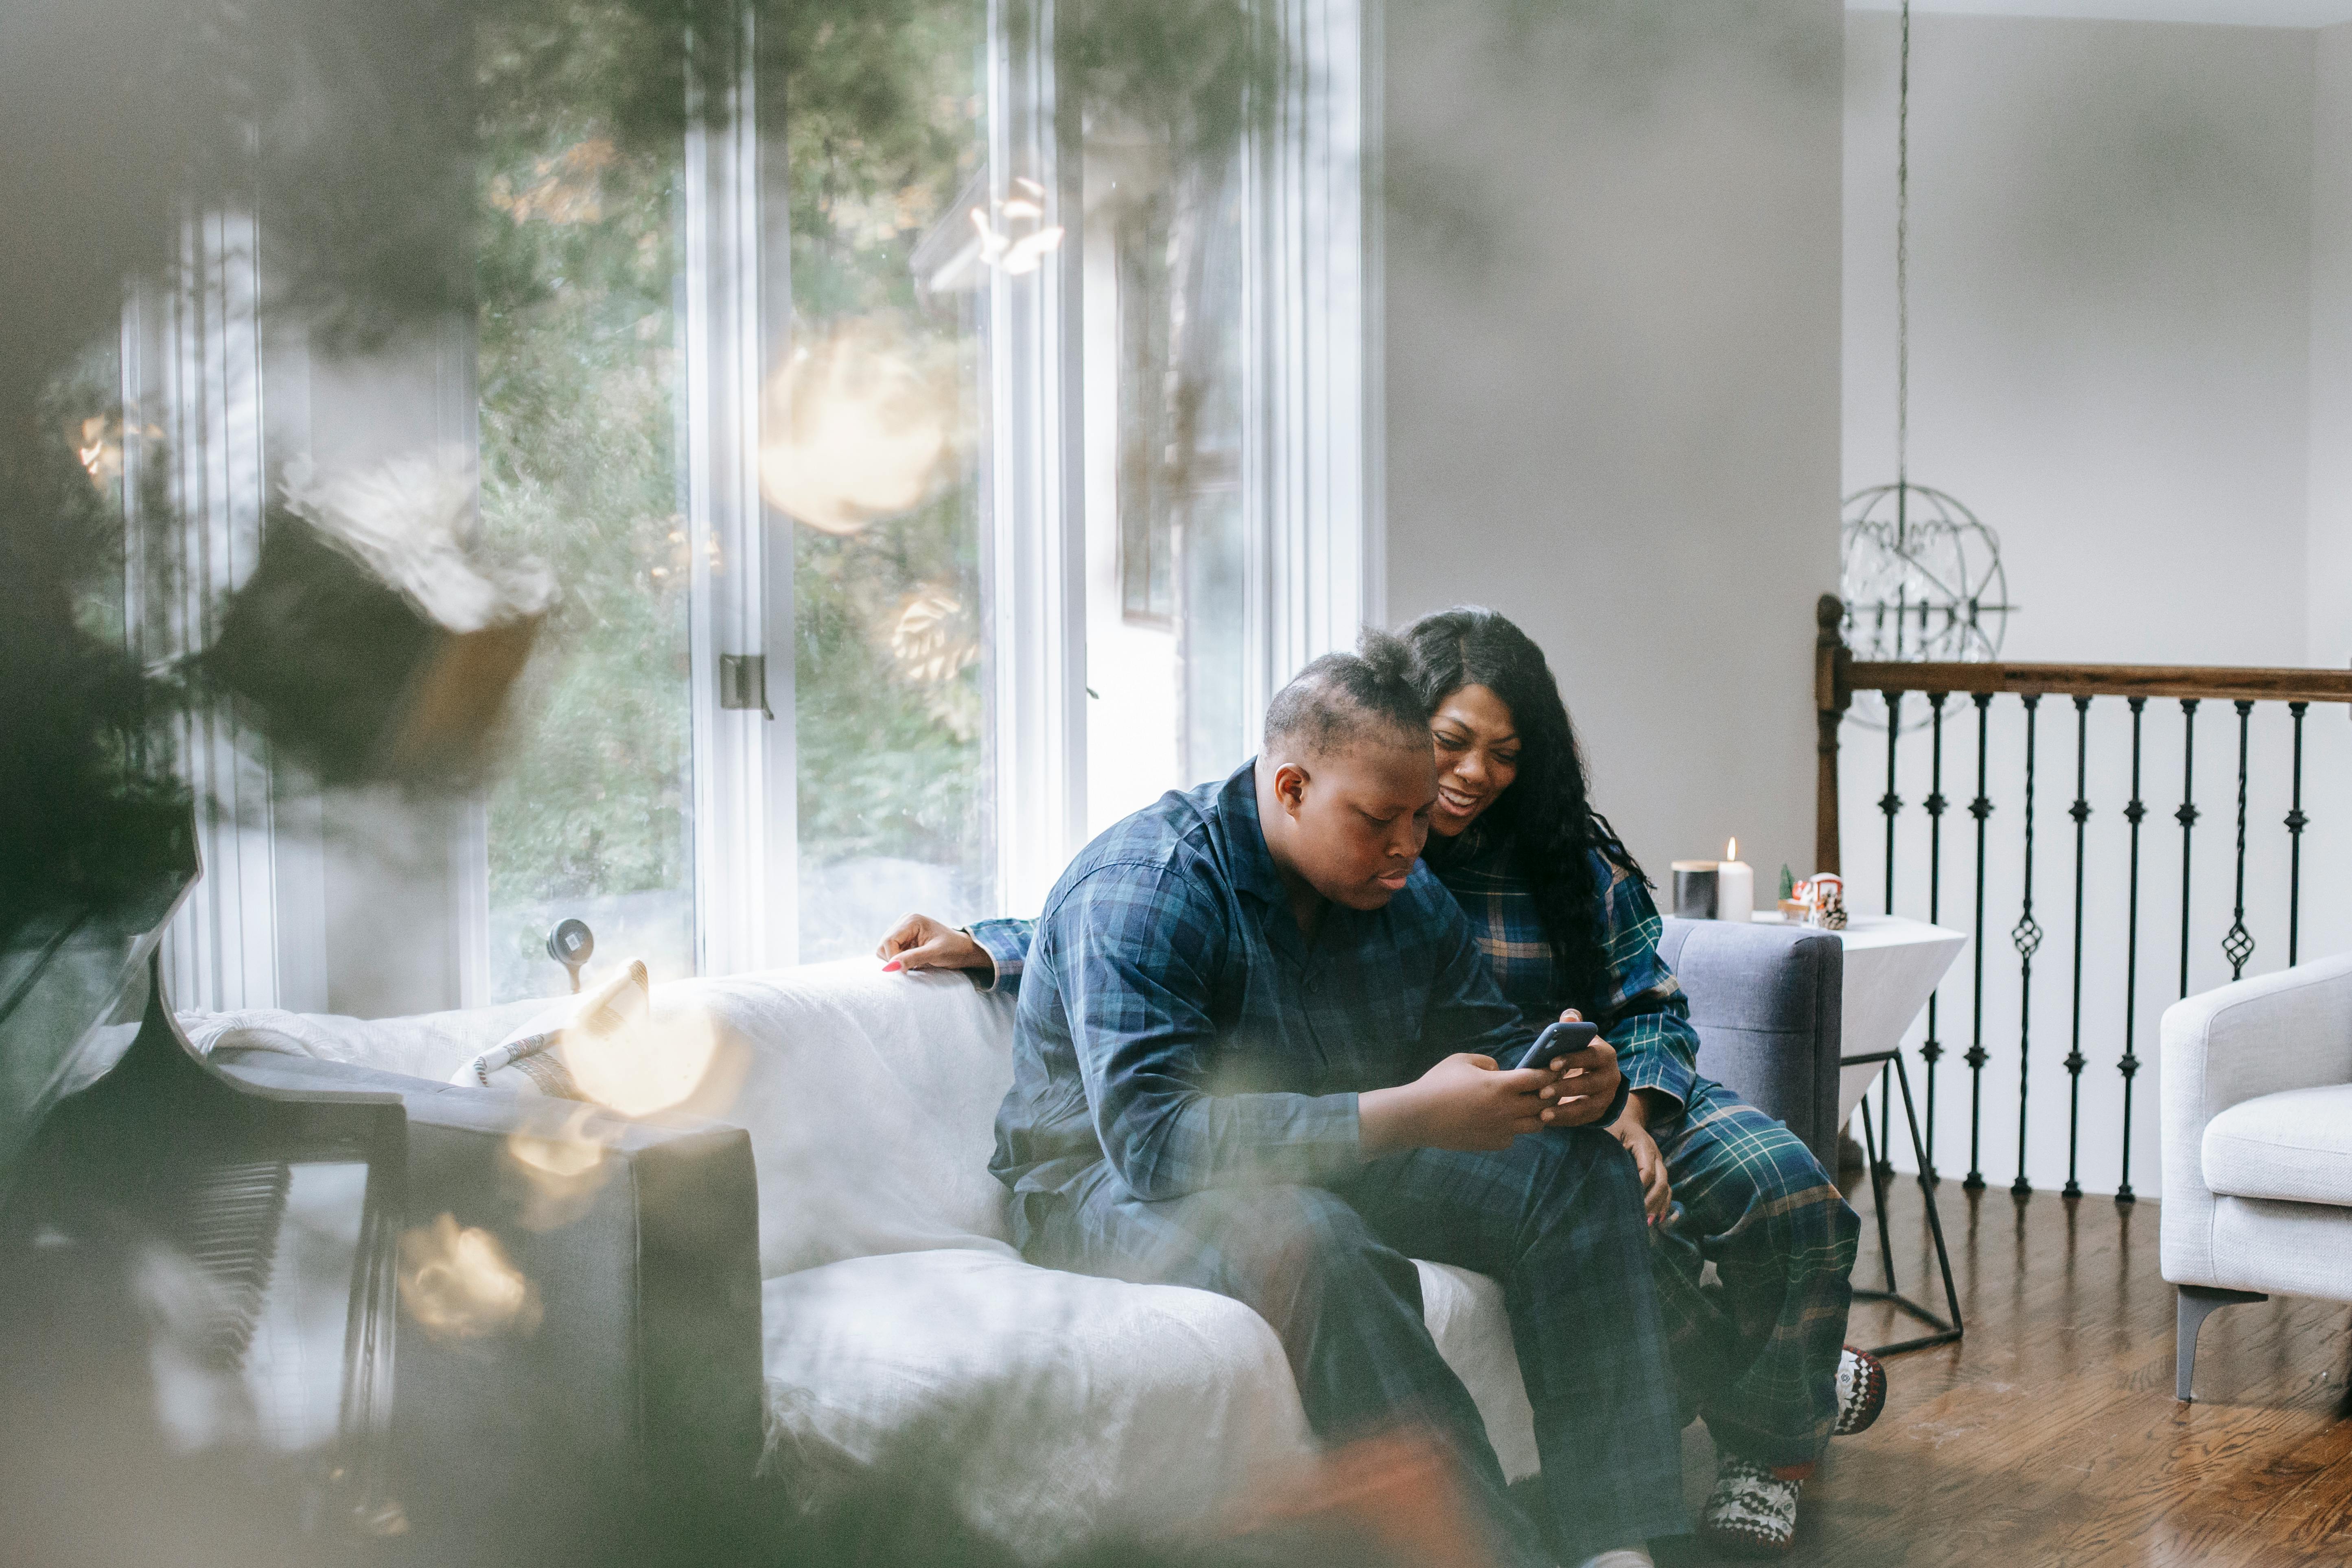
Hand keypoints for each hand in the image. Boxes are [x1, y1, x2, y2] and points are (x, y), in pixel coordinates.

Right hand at [877, 914, 992, 979]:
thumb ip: (913, 958)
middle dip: (894, 959)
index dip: (893, 958)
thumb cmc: (953, 949)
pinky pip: (891, 952)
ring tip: (914, 962)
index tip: (905, 970)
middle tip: (911, 967)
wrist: (963, 949)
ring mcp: (902, 929)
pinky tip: (912, 960)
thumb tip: (891, 967)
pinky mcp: (903, 938)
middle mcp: (904, 921)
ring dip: (896, 960)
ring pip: (884, 949)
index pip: (888, 941)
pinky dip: (898, 960)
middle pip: (883, 945)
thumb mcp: (935, 954)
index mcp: (911, 920)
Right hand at [1360, 1053, 1553, 1155]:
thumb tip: (1500, 1071)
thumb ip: (1487, 1062)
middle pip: (1545, 1103)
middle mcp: (1507, 1109)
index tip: (1552, 1069)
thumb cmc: (1438, 1083)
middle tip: (1546, 1088)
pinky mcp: (1494, 1143)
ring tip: (1527, 1106)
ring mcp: (1502, 1129)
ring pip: (1536, 1124)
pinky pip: (1514, 1136)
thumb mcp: (1461, 1060)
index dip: (1549, 1072)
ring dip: (1536, 1114)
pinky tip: (1501, 1121)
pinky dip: (1514, 1128)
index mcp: (1501, 1085)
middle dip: (1550, 1093)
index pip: (1539, 1079)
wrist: (1419, 1116)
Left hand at [1533, 1009, 1620, 1128]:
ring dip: (1565, 1111)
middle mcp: (1611, 1077)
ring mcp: (1606, 1097)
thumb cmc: (1580, 1054)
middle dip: (1565, 1088)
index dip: (1572, 1059)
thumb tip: (1568, 1016)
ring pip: (1587, 1106)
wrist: (1597, 1076)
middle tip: (1542, 1092)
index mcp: (1605, 1055)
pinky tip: (1547, 1120)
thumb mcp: (1580, 1039)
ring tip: (1544, 1114)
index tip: (1551, 1063)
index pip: (1591, 1056)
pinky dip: (1564, 1121)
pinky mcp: (1599, 1112)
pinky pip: (1582, 1120)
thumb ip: (1573, 1026)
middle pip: (1589, 1084)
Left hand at [1610, 1112, 1671, 1223]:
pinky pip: (1666, 1188)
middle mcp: (1655, 1154)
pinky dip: (1664, 1203)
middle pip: (1660, 1181)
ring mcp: (1658, 1163)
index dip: (1639, 1187)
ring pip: (1665, 1186)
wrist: (1624, 1117)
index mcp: (1643, 1144)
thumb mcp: (1606, 1134)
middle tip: (1641, 1218)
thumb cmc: (1611, 1126)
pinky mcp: (1658, 1170)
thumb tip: (1594, 1172)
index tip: (1629, 1201)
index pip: (1647, 1170)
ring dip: (1659, 1205)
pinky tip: (1659, 1218)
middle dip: (1651, 1201)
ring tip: (1649, 1223)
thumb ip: (1604, 1150)